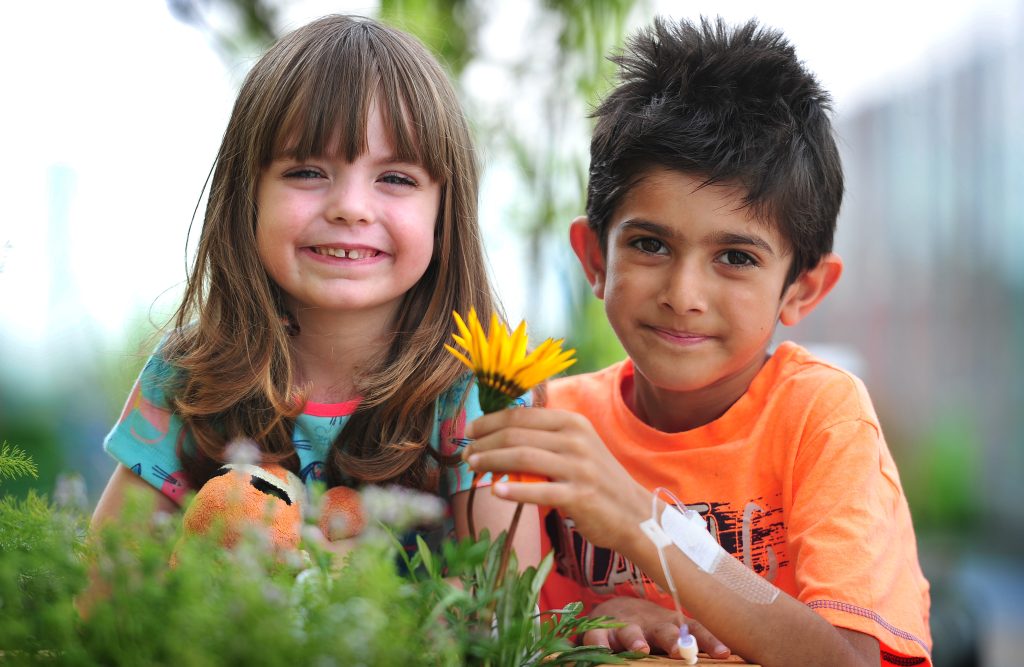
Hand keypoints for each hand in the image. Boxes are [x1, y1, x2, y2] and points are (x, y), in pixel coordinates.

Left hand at [463, 407, 649, 551]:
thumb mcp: (577, 449)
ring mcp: (579, 467)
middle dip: (484, 443)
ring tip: (473, 467)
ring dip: (491, 461)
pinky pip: (538, 491)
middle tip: (466, 454)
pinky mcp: (580, 496)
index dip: (489, 421)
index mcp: (572, 423)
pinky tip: (496, 491)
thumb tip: (498, 438)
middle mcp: (576, 440)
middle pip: (516, 434)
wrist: (634, 513)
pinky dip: (513, 490)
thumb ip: (545, 440)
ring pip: (522, 457)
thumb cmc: (597, 481)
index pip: (520, 415)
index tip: (470, 431)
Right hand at [583, 597, 730, 659]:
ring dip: (635, 639)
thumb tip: (728, 653)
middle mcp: (650, 624)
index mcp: (672, 626)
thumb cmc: (651, 629)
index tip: (724, 654)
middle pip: (664, 631)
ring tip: (640, 648)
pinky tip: (600, 650)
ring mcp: (623, 626)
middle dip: (673, 640)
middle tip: (680, 650)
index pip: (696, 631)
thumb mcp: (672, 633)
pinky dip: (598, 643)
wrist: (614, 610)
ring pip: (629, 632)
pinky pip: (596, 637)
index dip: (710, 641)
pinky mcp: (598, 631)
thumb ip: (692, 641)